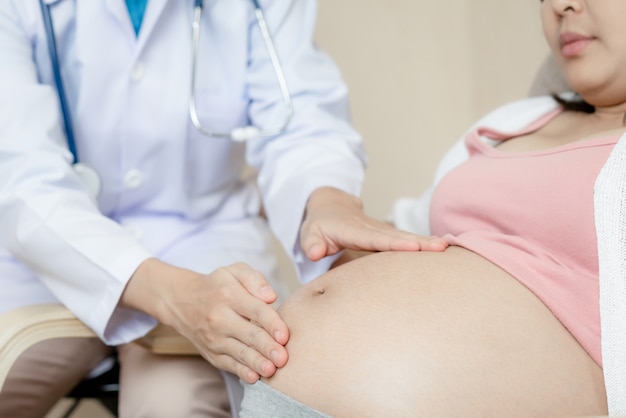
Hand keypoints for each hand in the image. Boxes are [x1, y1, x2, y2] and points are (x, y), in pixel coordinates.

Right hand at [122, 259, 288, 383]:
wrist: (181, 302)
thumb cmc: (218, 286)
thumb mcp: (234, 271)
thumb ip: (255, 279)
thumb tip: (271, 297)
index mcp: (229, 295)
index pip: (255, 310)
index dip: (271, 323)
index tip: (284, 335)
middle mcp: (220, 318)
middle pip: (249, 334)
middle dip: (267, 347)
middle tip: (283, 358)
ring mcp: (214, 338)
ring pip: (240, 352)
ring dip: (256, 363)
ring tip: (272, 370)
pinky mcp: (211, 354)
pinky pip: (228, 364)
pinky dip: (241, 372)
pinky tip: (254, 377)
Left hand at [300, 187, 447, 261]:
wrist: (331, 207)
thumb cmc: (319, 226)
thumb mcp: (309, 233)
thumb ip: (311, 243)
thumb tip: (316, 253)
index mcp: (353, 230)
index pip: (375, 238)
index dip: (394, 243)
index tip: (413, 247)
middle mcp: (371, 228)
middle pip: (397, 236)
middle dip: (419, 242)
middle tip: (441, 247)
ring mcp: (381, 230)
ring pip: (405, 236)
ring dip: (425, 242)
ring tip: (446, 247)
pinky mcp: (387, 234)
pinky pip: (405, 239)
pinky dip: (423, 243)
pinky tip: (441, 248)